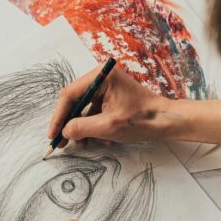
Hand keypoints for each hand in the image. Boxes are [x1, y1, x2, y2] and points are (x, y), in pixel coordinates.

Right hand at [47, 66, 170, 146]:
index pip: (70, 95)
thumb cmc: (142, 120)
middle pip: (75, 101)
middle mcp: (102, 78)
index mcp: (102, 76)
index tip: (53, 134)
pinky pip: (94, 112)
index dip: (59, 116)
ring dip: (82, 128)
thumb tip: (64, 131)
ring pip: (84, 109)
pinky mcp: (112, 98)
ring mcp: (107, 88)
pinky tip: (100, 139)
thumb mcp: (108, 127)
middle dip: (70, 124)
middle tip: (62, 142)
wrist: (166, 121)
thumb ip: (82, 128)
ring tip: (84, 144)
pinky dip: (94, 127)